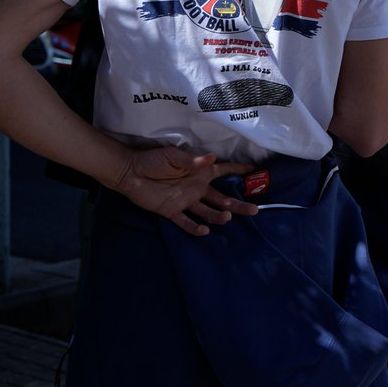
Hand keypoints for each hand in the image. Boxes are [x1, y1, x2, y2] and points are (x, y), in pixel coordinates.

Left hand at [112, 147, 259, 235]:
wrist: (130, 173)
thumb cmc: (153, 160)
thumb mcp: (173, 156)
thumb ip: (192, 160)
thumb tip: (213, 158)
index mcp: (200, 172)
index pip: (224, 170)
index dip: (240, 170)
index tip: (257, 171)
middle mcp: (197, 188)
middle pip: (222, 197)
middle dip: (238, 203)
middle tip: (255, 210)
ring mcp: (186, 201)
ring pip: (208, 212)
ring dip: (218, 215)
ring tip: (227, 217)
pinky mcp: (172, 212)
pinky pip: (186, 222)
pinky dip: (195, 228)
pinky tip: (204, 231)